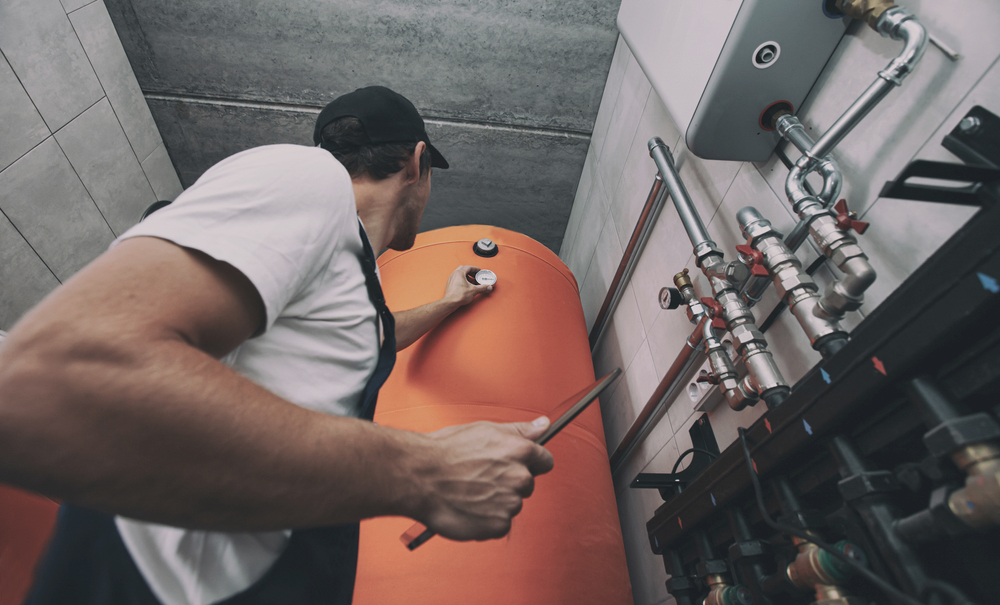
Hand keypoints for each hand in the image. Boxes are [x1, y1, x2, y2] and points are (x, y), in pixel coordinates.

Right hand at [416, 417, 554, 540]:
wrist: (419, 477)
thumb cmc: (446, 452)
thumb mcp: (485, 430)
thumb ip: (519, 430)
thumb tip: (543, 425)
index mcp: (520, 451)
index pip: (545, 461)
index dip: (530, 463)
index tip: (513, 465)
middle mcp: (519, 477)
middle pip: (527, 484)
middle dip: (509, 482)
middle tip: (481, 477)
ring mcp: (510, 503)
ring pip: (512, 504)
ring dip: (497, 502)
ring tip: (470, 492)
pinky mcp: (498, 525)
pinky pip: (501, 524)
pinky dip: (487, 520)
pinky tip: (469, 507)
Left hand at [442, 265, 491, 307]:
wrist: (450, 302)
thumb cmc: (458, 295)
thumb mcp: (474, 290)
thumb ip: (482, 288)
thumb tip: (488, 287)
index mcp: (459, 273)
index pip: (469, 267)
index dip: (475, 268)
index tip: (479, 271)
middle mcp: (454, 274)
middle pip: (463, 269)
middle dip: (470, 272)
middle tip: (475, 275)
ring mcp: (451, 279)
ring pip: (459, 273)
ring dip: (466, 276)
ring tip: (471, 281)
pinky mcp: (450, 284)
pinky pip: (456, 278)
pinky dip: (462, 280)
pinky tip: (465, 285)